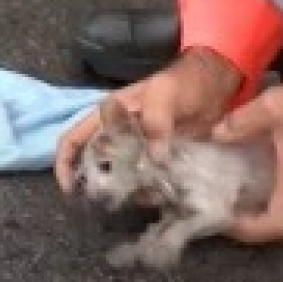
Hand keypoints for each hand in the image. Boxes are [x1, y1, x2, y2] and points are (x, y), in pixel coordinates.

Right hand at [53, 47, 241, 192]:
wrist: (217, 85)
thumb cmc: (184, 82)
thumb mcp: (165, 93)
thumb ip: (155, 122)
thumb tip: (154, 158)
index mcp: (110, 115)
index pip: (73, 138)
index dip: (65, 163)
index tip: (70, 189)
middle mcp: (120, 135)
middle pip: (97, 165)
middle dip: (101, 184)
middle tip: (115, 199)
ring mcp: (140, 150)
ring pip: (123, 178)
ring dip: (129, 191)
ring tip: (144, 196)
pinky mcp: (161, 161)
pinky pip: (149, 182)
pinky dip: (152, 191)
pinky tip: (162, 194)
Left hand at [211, 58, 282, 242]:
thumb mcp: (271, 106)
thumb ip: (239, 123)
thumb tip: (215, 136)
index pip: (275, 225)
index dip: (249, 230)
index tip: (228, 220)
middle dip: (261, 229)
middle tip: (237, 215)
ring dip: (280, 219)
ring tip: (256, 206)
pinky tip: (281, 191)